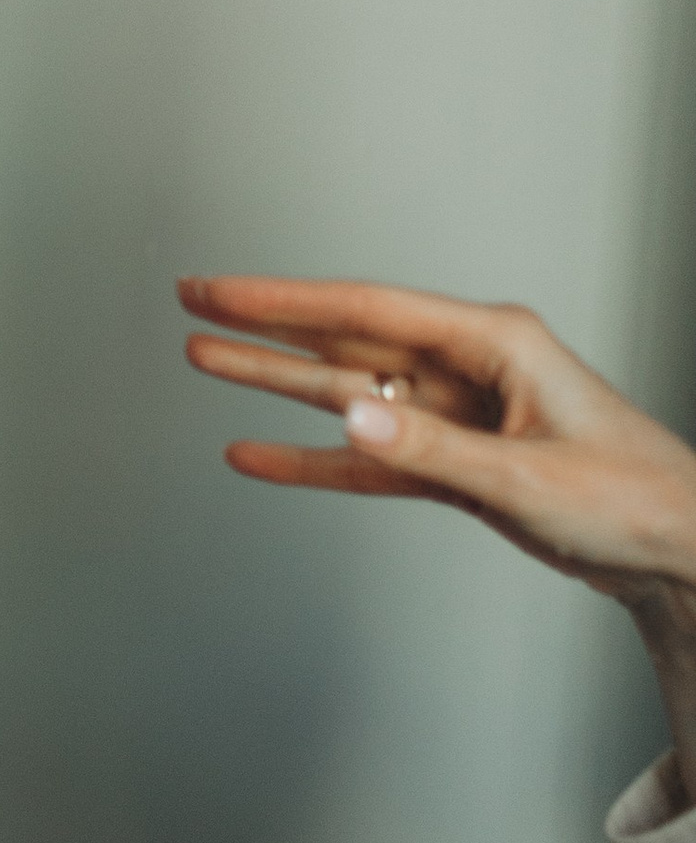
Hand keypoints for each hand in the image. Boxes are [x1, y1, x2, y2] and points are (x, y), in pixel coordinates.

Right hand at [178, 275, 695, 609]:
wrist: (676, 550)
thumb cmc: (631, 499)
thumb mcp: (527, 477)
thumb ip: (431, 452)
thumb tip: (349, 420)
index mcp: (495, 344)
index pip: (367, 312)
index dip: (285, 301)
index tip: (222, 292)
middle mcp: (469, 369)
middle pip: (346, 340)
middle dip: (266, 324)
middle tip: (194, 304)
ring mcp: (458, 417)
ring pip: (348, 394)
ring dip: (277, 381)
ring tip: (206, 360)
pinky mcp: (454, 465)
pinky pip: (368, 460)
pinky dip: (313, 459)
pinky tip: (260, 454)